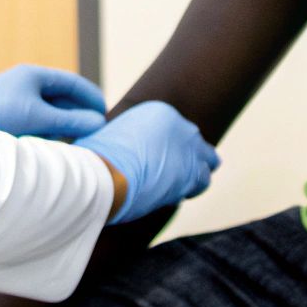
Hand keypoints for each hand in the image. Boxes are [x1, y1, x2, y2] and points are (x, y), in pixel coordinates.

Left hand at [0, 64, 106, 138]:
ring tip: (73, 141)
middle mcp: (25, 85)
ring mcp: (15, 101)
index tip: (106, 113)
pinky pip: (35, 124)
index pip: (72, 83)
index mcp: (33, 75)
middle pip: (62, 98)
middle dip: (78, 114)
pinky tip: (48, 146)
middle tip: (94, 132)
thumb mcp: (39, 118)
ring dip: (62, 126)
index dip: (91, 97)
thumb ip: (70, 121)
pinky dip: (46, 133)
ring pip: (49, 113)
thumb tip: (99, 123)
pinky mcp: (6, 117)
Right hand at [72, 101, 218, 224]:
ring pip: (208, 160)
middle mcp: (181, 127)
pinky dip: (192, 187)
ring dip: (195, 172)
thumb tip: (123, 149)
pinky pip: (202, 181)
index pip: (174, 129)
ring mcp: (191, 150)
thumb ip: (126, 137)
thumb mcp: (109, 135)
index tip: (155, 158)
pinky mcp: (194, 175)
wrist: (108, 176)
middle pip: (194, 141)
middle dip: (185, 155)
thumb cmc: (99, 158)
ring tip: (176, 183)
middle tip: (170, 170)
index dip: (166, 146)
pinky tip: (174, 193)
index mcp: (160, 112)